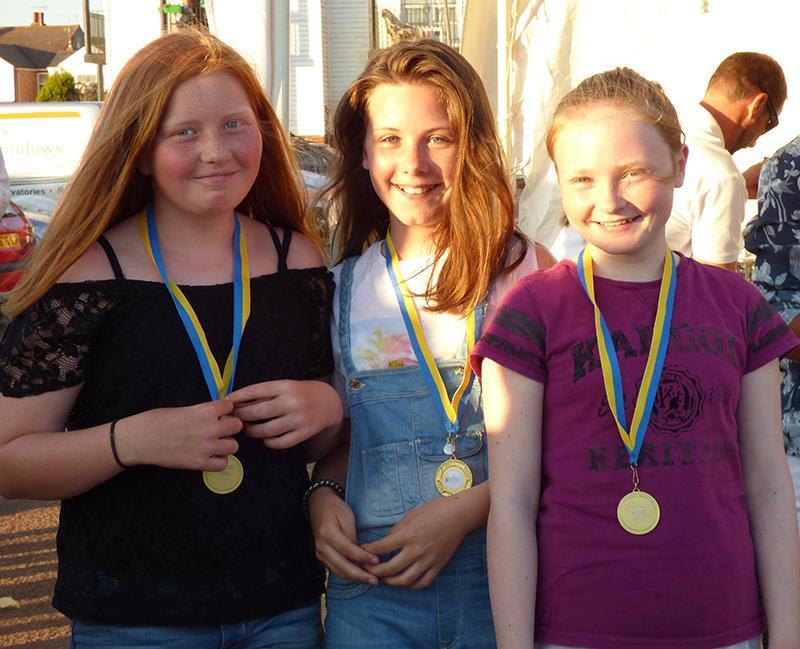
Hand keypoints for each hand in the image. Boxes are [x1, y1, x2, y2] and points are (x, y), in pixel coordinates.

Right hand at [116, 400, 240, 470]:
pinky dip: (218, 461)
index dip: (225, 409)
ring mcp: (206, 447)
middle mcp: (210, 428)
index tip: (219, 413)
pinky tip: (209, 456)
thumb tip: (219, 413)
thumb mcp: (185, 408)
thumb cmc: (158, 420)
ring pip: (234, 446)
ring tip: (214, 444)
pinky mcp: (199, 463)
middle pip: (237, 426)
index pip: (230, 406)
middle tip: (219, 429)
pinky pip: (223, 464)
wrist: (140, 439)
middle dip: (229, 427)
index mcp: (205, 411)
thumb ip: (204, 411)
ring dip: (226, 445)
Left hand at [228, 380, 342, 449]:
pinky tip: (265, 437)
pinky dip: (268, 441)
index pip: (256, 390)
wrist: (329, 403)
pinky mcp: (303, 433)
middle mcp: (292, 402)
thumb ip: (267, 393)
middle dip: (241, 416)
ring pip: (266, 430)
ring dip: (252, 431)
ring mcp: (298, 419)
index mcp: (286, 386)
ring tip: (247, 429)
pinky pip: (279, 442)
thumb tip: (238, 401)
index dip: (239, 396)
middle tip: (233, 418)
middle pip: (257, 412)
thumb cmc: (302, 393)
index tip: (227, 401)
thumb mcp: (287, 386)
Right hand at [309, 487, 378, 584]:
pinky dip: (349, 574)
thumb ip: (352, 536)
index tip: (377, 561)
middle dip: (360, 575)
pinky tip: (361, 575)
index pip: (347, 550)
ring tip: (371, 580)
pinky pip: (336, 570)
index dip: (362, 557)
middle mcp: (322, 547)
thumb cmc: (335, 508)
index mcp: (327, 533)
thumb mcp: (347, 517)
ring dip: (355, 578)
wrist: (318, 505)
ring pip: (339, 572)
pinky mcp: (323, 557)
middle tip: (375, 580)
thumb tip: (360, 555)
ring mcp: (320, 554)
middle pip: (342, 566)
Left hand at [362, 496, 468, 588]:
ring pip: (405, 580)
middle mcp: (417, 550)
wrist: (458, 516)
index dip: (369, 551)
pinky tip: (406, 581)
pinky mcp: (438, 566)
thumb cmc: (435, 510)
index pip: (382, 547)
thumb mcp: (412, 515)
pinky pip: (423, 582)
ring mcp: (428, 560)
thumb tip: (387, 541)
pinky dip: (412, 585)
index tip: (362, 551)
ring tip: (385, 579)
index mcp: (408, 535)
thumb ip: (397, 530)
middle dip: (376, 572)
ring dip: (391, 582)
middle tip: (368, 570)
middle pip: (390, 569)